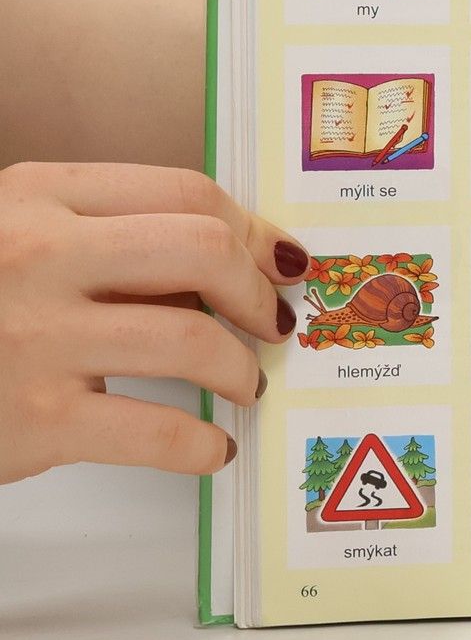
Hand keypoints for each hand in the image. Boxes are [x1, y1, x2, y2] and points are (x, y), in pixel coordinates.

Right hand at [0, 163, 304, 481]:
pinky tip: (209, 447)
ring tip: (242, 384)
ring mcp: (35, 337)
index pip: (184, 191)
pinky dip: (202, 444)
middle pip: (201, 250)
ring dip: (239, 368)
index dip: (249, 229)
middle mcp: (38, 255)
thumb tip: (232, 267)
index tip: (275, 259)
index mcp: (38, 197)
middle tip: (270, 322)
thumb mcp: (20, 240)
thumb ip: (109, 242)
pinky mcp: (36, 419)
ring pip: (191, 340)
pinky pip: (158, 430)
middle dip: (255, 292)